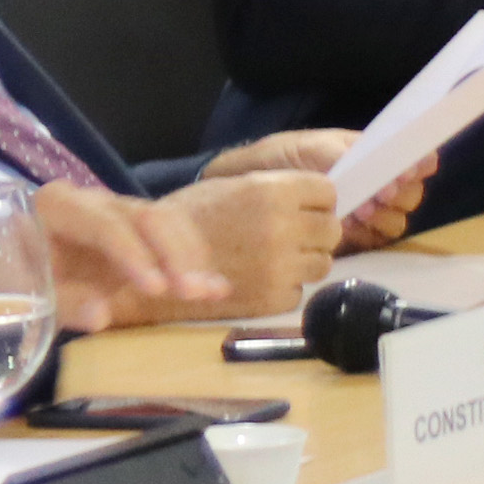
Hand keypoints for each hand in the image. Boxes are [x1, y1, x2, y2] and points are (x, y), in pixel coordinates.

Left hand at [35, 183, 224, 332]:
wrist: (13, 266)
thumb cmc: (16, 278)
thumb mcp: (28, 295)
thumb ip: (62, 303)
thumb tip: (101, 315)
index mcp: (58, 206)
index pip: (104, 223)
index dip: (133, 254)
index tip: (157, 290)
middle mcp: (94, 201)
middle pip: (145, 215)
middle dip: (173, 252)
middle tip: (192, 292)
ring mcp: (120, 213)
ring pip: (167, 221)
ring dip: (191, 258)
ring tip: (209, 293)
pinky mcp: (139, 233)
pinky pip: (174, 236)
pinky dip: (195, 261)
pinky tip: (215, 287)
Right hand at [154, 171, 341, 316]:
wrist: (152, 262)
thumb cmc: (189, 218)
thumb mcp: (232, 185)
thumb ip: (277, 189)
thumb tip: (319, 199)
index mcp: (270, 191)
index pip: (326, 192)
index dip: (315, 198)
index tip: (301, 204)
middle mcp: (281, 228)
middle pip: (331, 229)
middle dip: (314, 230)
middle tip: (287, 233)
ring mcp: (280, 267)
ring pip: (322, 262)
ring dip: (304, 259)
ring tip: (270, 255)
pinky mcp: (273, 298)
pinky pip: (300, 289)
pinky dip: (284, 285)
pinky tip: (256, 276)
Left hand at [206, 129, 425, 249]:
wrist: (245, 189)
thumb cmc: (278, 160)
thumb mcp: (309, 148)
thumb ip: (344, 157)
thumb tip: (381, 179)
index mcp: (368, 154)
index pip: (410, 158)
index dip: (419, 164)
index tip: (411, 169)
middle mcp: (373, 183)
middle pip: (410, 194)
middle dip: (401, 193)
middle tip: (380, 193)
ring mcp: (366, 212)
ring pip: (398, 220)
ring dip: (386, 215)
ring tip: (361, 210)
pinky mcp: (354, 238)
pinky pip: (378, 241)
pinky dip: (371, 234)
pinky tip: (353, 225)